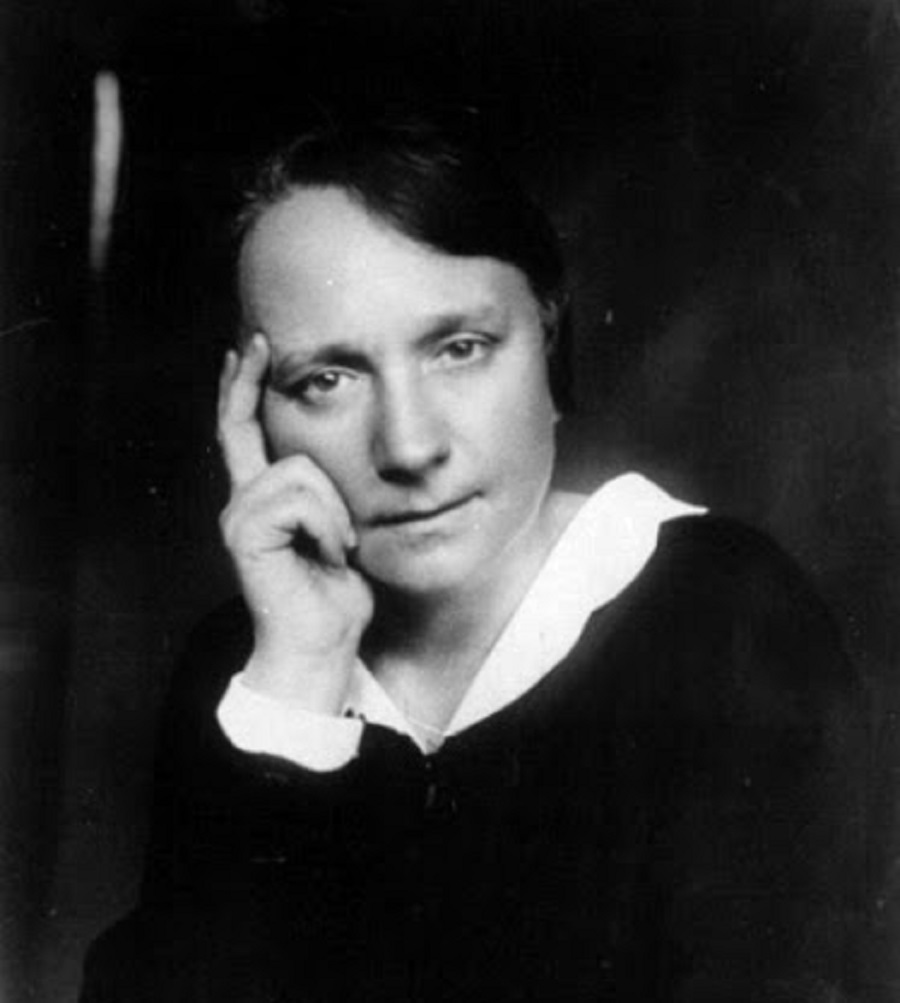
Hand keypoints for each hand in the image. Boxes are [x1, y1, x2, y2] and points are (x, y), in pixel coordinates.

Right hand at [217, 334, 372, 710]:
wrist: (323, 644)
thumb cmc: (338, 589)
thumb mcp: (344, 524)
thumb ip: (333, 488)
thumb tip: (354, 450)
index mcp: (264, 495)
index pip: (242, 426)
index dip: (243, 384)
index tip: (253, 343)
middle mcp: (243, 499)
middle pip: (251, 429)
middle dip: (269, 408)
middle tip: (285, 400)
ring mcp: (240, 515)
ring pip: (298, 469)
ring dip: (335, 510)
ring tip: (339, 547)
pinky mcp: (245, 534)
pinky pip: (298, 498)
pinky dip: (328, 525)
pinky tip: (330, 554)